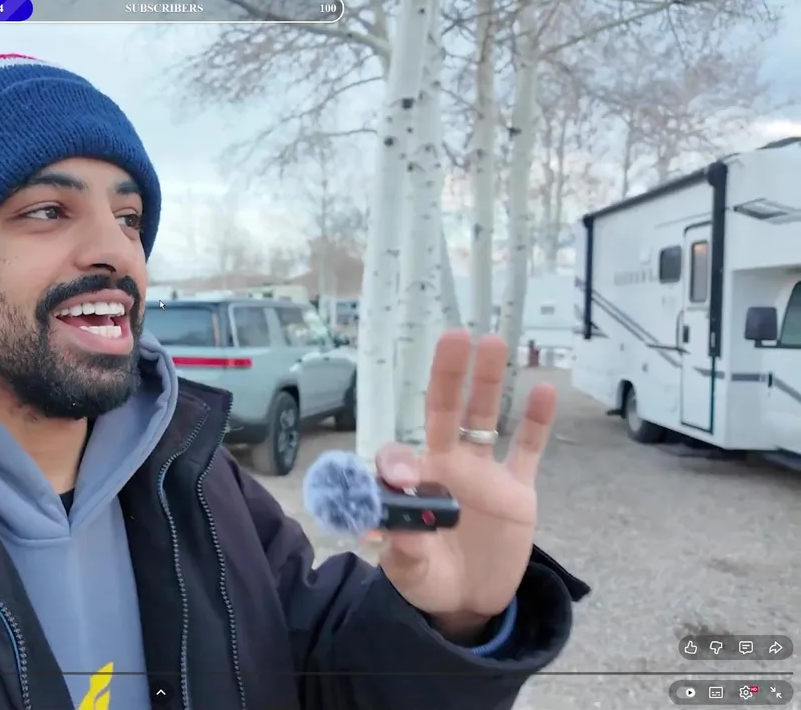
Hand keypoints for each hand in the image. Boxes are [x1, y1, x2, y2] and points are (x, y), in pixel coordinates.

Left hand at [374, 329, 556, 639]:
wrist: (471, 600)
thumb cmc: (429, 578)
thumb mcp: (410, 573)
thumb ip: (404, 550)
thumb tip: (393, 527)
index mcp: (413, 484)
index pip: (400, 456)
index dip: (398, 461)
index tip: (405, 479)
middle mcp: (446, 466)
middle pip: (444, 412)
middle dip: (447, 376)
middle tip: (452, 337)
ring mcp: (483, 474)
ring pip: (485, 418)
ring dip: (488, 382)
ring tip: (493, 341)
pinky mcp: (517, 490)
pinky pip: (527, 450)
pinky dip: (536, 422)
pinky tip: (543, 389)